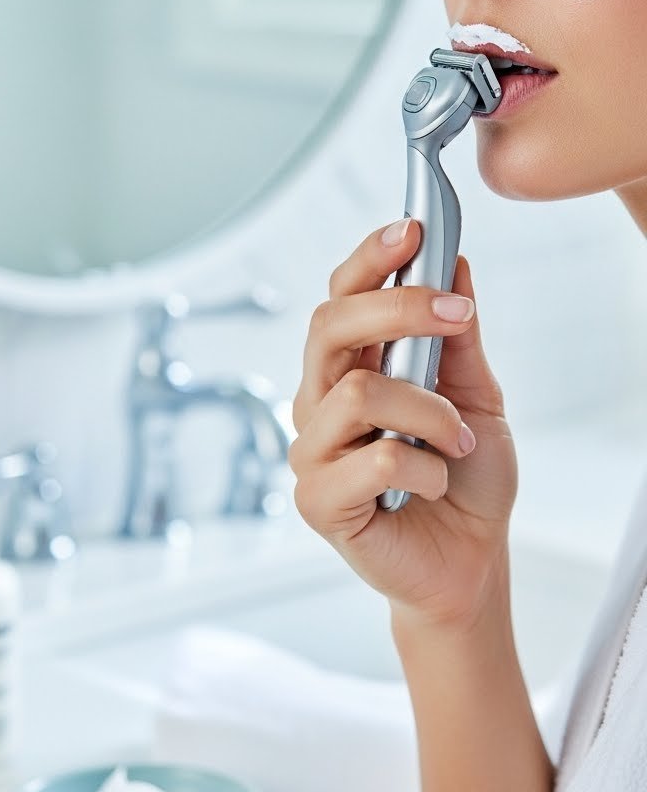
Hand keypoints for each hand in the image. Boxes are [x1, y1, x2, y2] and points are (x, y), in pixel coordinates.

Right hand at [289, 220, 517, 629]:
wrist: (470, 561)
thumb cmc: (464, 479)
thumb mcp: (478, 397)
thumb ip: (459, 339)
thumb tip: (454, 264)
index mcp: (352, 367)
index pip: (341, 297)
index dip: (370, 260)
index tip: (413, 230)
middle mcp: (320, 401)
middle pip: (330, 326)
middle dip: (397, 308)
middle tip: (456, 316)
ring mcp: (312, 450)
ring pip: (357, 393)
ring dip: (427, 411)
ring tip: (457, 441)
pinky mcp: (318, 501)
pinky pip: (371, 461)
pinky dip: (423, 467)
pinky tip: (435, 483)